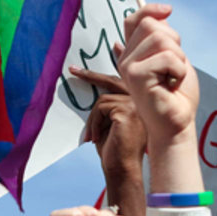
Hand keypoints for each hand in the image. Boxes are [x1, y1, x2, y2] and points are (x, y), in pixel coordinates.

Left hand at [70, 66, 146, 215]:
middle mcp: (143, 100)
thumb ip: (109, 103)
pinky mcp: (127, 111)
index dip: (120, 60)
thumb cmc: (115, 151)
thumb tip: (99, 86)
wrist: (122, 170)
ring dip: (93, 119)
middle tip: (73, 69)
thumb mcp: (111, 122)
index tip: (116, 45)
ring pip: (103, 99)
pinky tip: (95, 138)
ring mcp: (137, 104)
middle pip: (114, 80)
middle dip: (91, 74)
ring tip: (93, 137)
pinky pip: (101, 107)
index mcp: (141, 102)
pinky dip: (94, 123)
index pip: (128, 77)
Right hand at [116, 3, 198, 146]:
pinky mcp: (135, 75)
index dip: (151, 10)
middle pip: (151, 25)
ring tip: (173, 77)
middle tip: (174, 66)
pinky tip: (172, 85)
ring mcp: (128, 66)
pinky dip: (179, 70)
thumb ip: (164, 37)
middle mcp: (126, 58)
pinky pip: (167, 56)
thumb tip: (162, 12)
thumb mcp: (174, 57)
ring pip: (160, 39)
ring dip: (178, 58)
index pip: (135, 19)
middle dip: (173, 41)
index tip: (168, 10)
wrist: (177, 124)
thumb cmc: (177, 95)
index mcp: (133, 53)